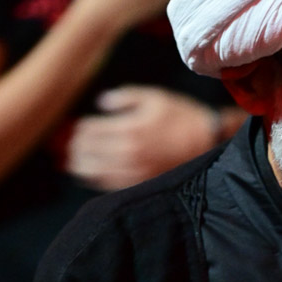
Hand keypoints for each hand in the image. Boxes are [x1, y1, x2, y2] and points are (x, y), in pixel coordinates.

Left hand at [65, 88, 225, 189]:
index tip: (78, 127)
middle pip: (84, 151)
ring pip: (90, 171)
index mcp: (128, 128)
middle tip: (73, 143)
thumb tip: (101, 103)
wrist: (209, 144)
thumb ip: (124, 97)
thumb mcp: (154, 97)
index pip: (87, 130)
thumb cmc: (182, 117)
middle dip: (75, 146)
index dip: (78, 128)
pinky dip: (94, 178)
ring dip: (79, 164)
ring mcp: (132, 171)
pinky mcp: (139, 184)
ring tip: (76, 160)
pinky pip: (106, 185)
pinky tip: (93, 173)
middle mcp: (126, 152)